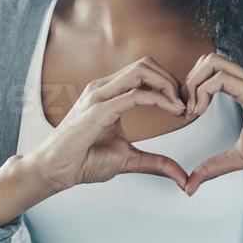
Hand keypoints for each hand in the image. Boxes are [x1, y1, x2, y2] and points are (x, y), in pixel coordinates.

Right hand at [25, 57, 191, 193]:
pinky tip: (172, 110)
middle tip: (186, 105)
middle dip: (172, 80)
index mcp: (109, 93)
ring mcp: (99, 96)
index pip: (144, 72)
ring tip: (180, 107)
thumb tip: (181, 178)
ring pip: (142, 70)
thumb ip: (156, 163)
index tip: (183, 107)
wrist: (56, 170)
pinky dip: (159, 99)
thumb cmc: (83, 160)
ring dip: (168, 85)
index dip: (169, 85)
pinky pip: (135, 95)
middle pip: (146, 64)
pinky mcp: (98, 109)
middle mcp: (104, 88)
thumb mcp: (129, 160)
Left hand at [181, 52, 242, 195]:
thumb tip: (191, 185)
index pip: (211, 70)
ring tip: (193, 110)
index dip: (192, 88)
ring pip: (211, 61)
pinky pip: (220, 78)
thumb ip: (215, 166)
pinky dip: (202, 92)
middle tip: (187, 110)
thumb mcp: (240, 156)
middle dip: (188, 82)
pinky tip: (201, 111)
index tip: (188, 114)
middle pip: (207, 59)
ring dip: (193, 84)